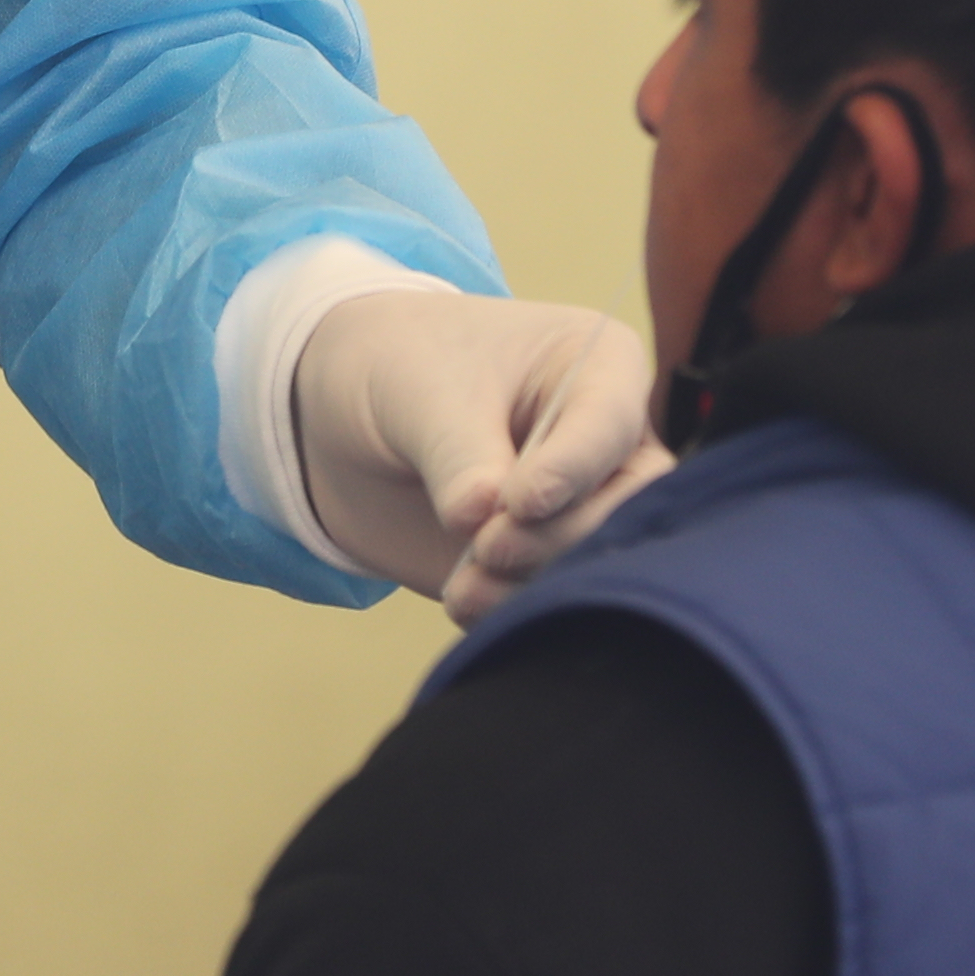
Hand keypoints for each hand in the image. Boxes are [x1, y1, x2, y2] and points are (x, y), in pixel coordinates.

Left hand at [292, 291, 671, 622]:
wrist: (348, 416)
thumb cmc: (406, 368)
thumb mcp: (424, 393)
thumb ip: (461, 457)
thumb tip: (480, 520)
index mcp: (598, 368)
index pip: (611, 423)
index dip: (572, 469)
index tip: (518, 503)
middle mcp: (606, 444)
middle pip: (626, 505)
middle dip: (560, 536)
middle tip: (489, 545)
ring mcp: (579, 506)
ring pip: (597, 560)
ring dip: (534, 580)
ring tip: (468, 582)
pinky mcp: (542, 559)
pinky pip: (549, 594)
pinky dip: (511, 607)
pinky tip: (466, 598)